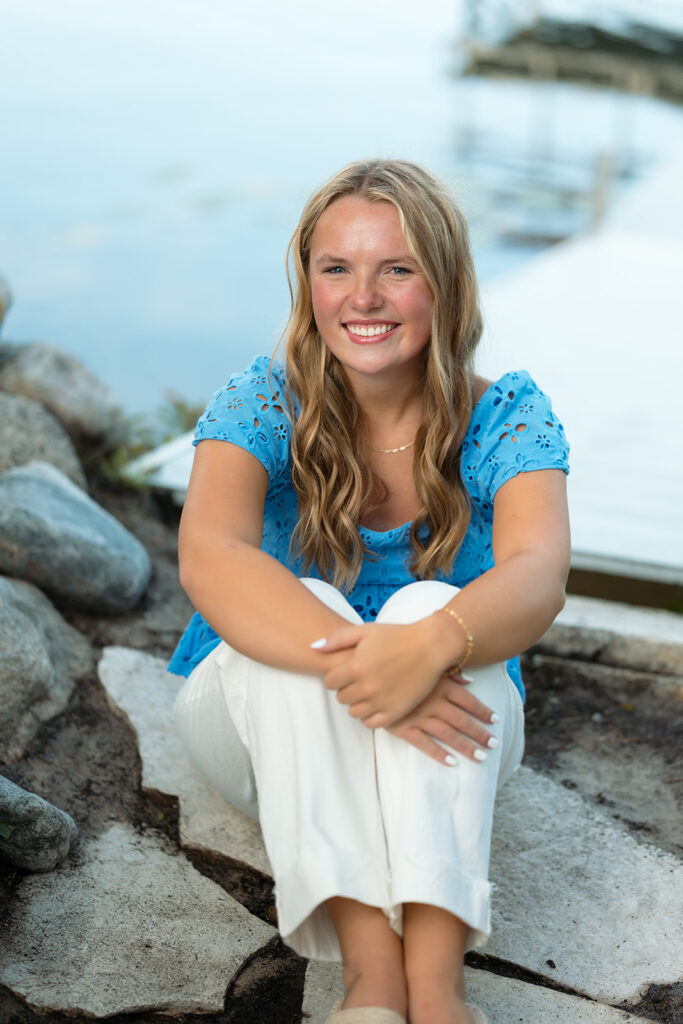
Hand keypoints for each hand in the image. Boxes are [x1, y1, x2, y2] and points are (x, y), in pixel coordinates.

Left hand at [315, 620, 446, 728]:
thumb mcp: (365, 630)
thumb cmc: (397, 636)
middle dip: (346, 689)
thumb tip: (313, 647)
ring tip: (367, 691)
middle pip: (341, 698)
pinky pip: (371, 723)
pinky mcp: (395, 711)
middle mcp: (366, 687)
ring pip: (354, 712)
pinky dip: (369, 716)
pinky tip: (375, 704)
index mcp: (355, 667)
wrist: (430, 646)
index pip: (330, 683)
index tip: (346, 671)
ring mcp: (381, 701)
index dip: (335, 676)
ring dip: (357, 703)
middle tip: (358, 680)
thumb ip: (337, 639)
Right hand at [386, 672, 497, 765]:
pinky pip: (424, 743)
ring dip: (466, 746)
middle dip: (480, 733)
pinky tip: (452, 762)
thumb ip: (449, 672)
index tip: (495, 720)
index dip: (483, 711)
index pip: (468, 701)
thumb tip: (469, 681)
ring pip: (448, 734)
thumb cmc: (397, 663)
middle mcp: (433, 702)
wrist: (366, 670)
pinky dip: (439, 753)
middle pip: (462, 720)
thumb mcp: (425, 664)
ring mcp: (418, 716)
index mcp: (440, 685)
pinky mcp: (402, 726)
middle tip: (494, 744)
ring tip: (481, 757)